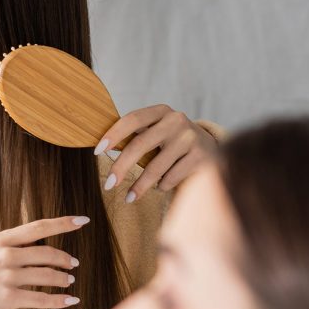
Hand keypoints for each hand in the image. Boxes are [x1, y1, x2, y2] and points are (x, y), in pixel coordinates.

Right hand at [0, 215, 87, 308]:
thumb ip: (10, 245)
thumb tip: (37, 243)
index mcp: (1, 240)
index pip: (39, 227)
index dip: (64, 223)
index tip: (83, 220)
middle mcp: (5, 255)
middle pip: (48, 253)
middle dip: (65, 258)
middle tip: (73, 264)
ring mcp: (6, 277)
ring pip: (48, 276)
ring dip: (63, 279)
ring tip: (69, 281)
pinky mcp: (6, 299)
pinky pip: (41, 299)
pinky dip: (59, 301)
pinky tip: (70, 301)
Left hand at [95, 104, 216, 202]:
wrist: (210, 148)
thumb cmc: (172, 142)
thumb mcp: (157, 132)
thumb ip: (137, 135)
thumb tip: (101, 149)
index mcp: (161, 111)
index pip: (132, 119)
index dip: (114, 135)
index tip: (97, 151)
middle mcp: (176, 120)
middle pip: (140, 144)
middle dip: (121, 167)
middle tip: (109, 185)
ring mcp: (189, 138)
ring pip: (156, 167)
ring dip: (140, 185)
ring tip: (130, 196)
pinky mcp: (200, 157)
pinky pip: (171, 178)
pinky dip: (162, 186)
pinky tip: (161, 186)